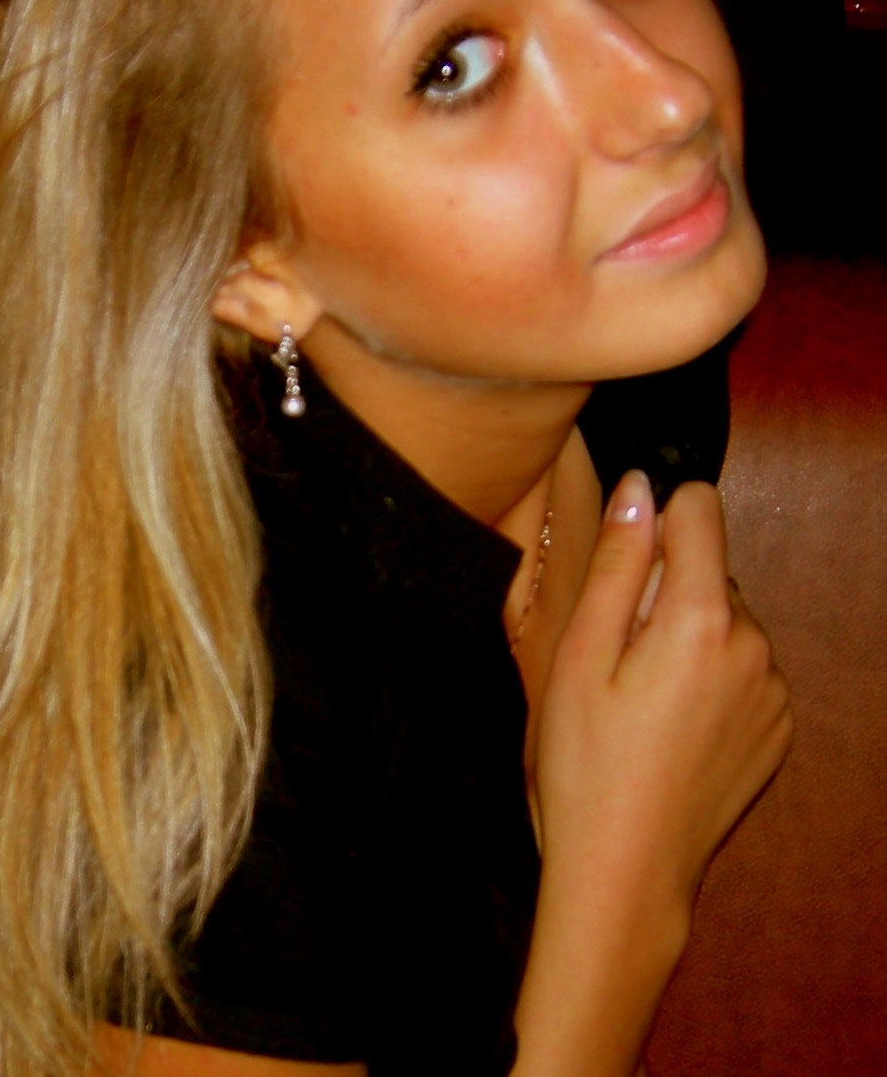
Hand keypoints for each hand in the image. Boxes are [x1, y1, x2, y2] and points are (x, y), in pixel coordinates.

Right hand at [532, 470, 791, 919]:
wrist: (625, 870)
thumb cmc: (584, 761)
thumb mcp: (580, 652)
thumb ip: (618, 563)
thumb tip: (639, 487)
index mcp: (701, 617)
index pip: (699, 509)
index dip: (653, 526)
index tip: (621, 580)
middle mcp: (754, 644)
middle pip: (708, 570)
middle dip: (664, 593)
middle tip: (616, 660)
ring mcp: (773, 690)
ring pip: (725, 619)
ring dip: (688, 636)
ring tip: (641, 700)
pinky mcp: (777, 727)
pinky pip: (742, 666)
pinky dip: (710, 678)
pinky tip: (671, 726)